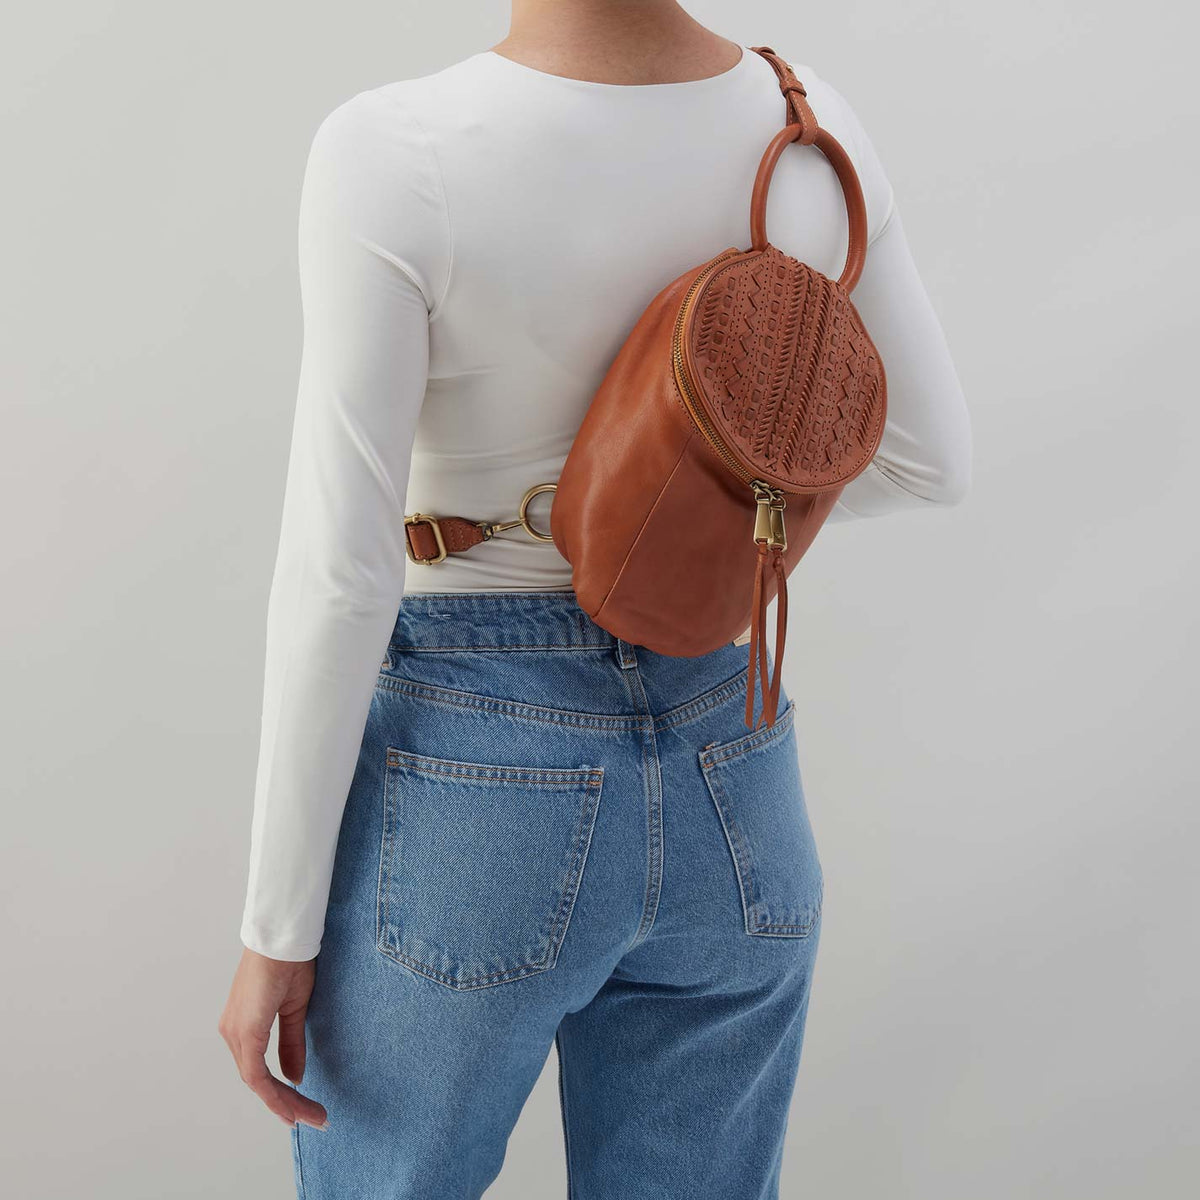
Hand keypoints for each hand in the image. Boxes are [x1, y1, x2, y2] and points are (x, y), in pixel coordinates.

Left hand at [218, 947, 328, 1129]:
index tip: (302, 1111)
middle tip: (314, 1118)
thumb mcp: (295, 1008)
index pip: (259, 1072)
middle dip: (286, 1103)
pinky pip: (255, 1073)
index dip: (280, 1095)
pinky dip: (273, 1092)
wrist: (283, 936)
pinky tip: (291, 1105)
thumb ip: (291, 1044)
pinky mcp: (244, 1030)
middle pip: (257, 1081)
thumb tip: (295, 1077)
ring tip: (310, 1115)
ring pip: (256, 1081)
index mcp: (243, 1026)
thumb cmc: (289, 962)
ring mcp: (235, 1032)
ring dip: (283, 1101)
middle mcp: (232, 1032)